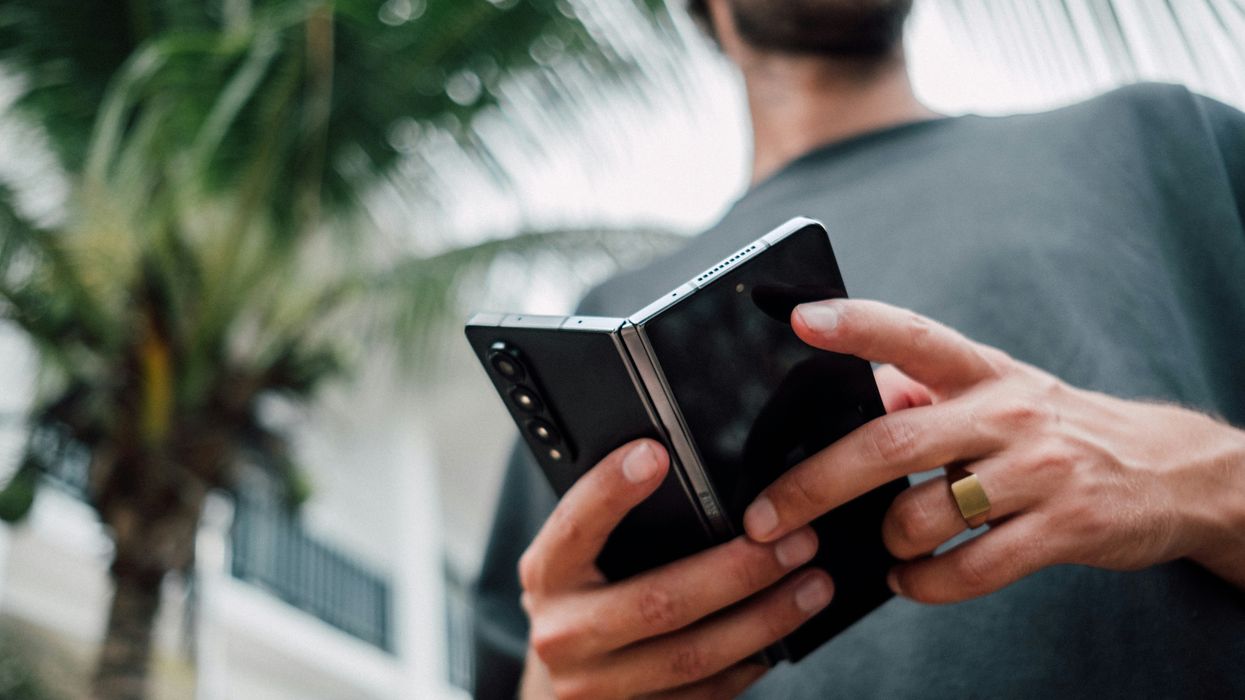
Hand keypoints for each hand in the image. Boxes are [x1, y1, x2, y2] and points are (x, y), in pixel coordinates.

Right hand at [518, 439, 832, 698]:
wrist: (558, 689)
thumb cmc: (583, 599)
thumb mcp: (579, 558)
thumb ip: (614, 525)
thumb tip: (681, 469)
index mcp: (546, 575)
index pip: (574, 526)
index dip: (610, 490)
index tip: (656, 452)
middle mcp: (563, 635)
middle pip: (658, 602)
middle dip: (738, 571)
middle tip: (795, 540)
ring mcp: (596, 687)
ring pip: (692, 657)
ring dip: (764, 621)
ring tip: (813, 586)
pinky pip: (705, 695)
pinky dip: (750, 663)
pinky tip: (783, 635)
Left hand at [741, 299, 1244, 602]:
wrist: (1167, 471)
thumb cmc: (1052, 429)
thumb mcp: (994, 391)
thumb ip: (922, 392)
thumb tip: (850, 398)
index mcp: (982, 371)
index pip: (911, 335)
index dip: (855, 325)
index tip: (800, 319)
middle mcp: (1007, 413)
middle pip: (890, 443)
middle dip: (814, 485)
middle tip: (765, 517)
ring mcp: (1038, 472)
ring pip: (924, 515)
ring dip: (885, 541)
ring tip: (881, 546)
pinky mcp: (1063, 529)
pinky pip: (968, 570)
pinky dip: (922, 584)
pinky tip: (910, 578)